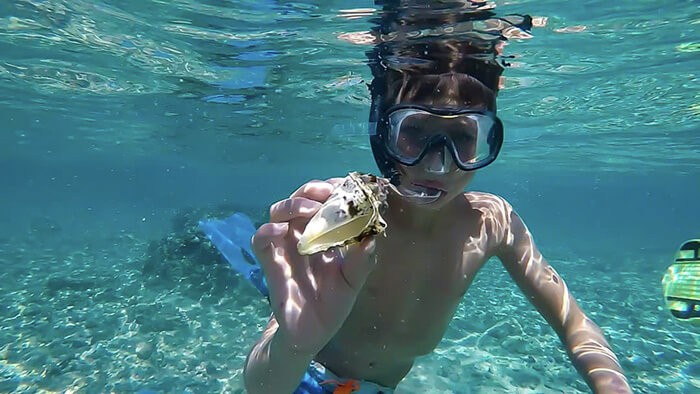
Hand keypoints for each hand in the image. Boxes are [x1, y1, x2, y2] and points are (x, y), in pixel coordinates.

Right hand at [251, 179, 376, 354]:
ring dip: (293, 204)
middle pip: (301, 198)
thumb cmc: (333, 302)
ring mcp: (285, 245)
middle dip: (314, 190)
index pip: (326, 200)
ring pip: (279, 211)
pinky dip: (268, 230)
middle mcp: (303, 233)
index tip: (347, 187)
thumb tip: (370, 240)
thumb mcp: (353, 281)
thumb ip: (361, 262)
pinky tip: (282, 231)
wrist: (312, 333)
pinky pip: (261, 239)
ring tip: (310, 210)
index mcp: (325, 232)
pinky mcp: (270, 261)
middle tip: (328, 193)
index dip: (334, 189)